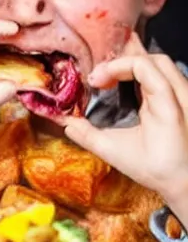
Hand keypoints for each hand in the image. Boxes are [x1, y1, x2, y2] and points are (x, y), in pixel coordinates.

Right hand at [63, 33, 187, 220]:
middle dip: (123, 61)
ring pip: (162, 63)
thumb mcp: (116, 153)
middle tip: (102, 75)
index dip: (114, 66)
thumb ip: (88, 136)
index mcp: (167, 106)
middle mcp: (182, 95)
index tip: (95, 81)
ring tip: (112, 75)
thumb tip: (65, 123)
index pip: (142, 65)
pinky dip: (146, 71)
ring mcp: (186, 96)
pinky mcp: (184, 99)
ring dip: (135, 64)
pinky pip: (166, 73)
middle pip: (154, 58)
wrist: (186, 182)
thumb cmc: (157, 169)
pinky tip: (130, 81)